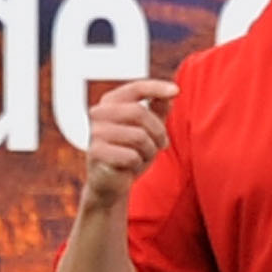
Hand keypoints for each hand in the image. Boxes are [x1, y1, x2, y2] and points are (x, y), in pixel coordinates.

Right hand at [82, 76, 176, 206]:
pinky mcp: (96, 153)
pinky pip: (131, 156)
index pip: (136, 88)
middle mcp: (98, 113)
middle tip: (162, 144)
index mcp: (110, 102)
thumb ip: (158, 110)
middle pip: (139, 112)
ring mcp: (95, 132)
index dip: (156, 88)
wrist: (111, 183)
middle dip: (158, 131)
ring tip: (143, 156)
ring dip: (149, 150)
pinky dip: (137, 164)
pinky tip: (130, 167)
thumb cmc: (130, 152)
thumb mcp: (148, 130)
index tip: (176, 90)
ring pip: (138, 136)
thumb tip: (171, 93)